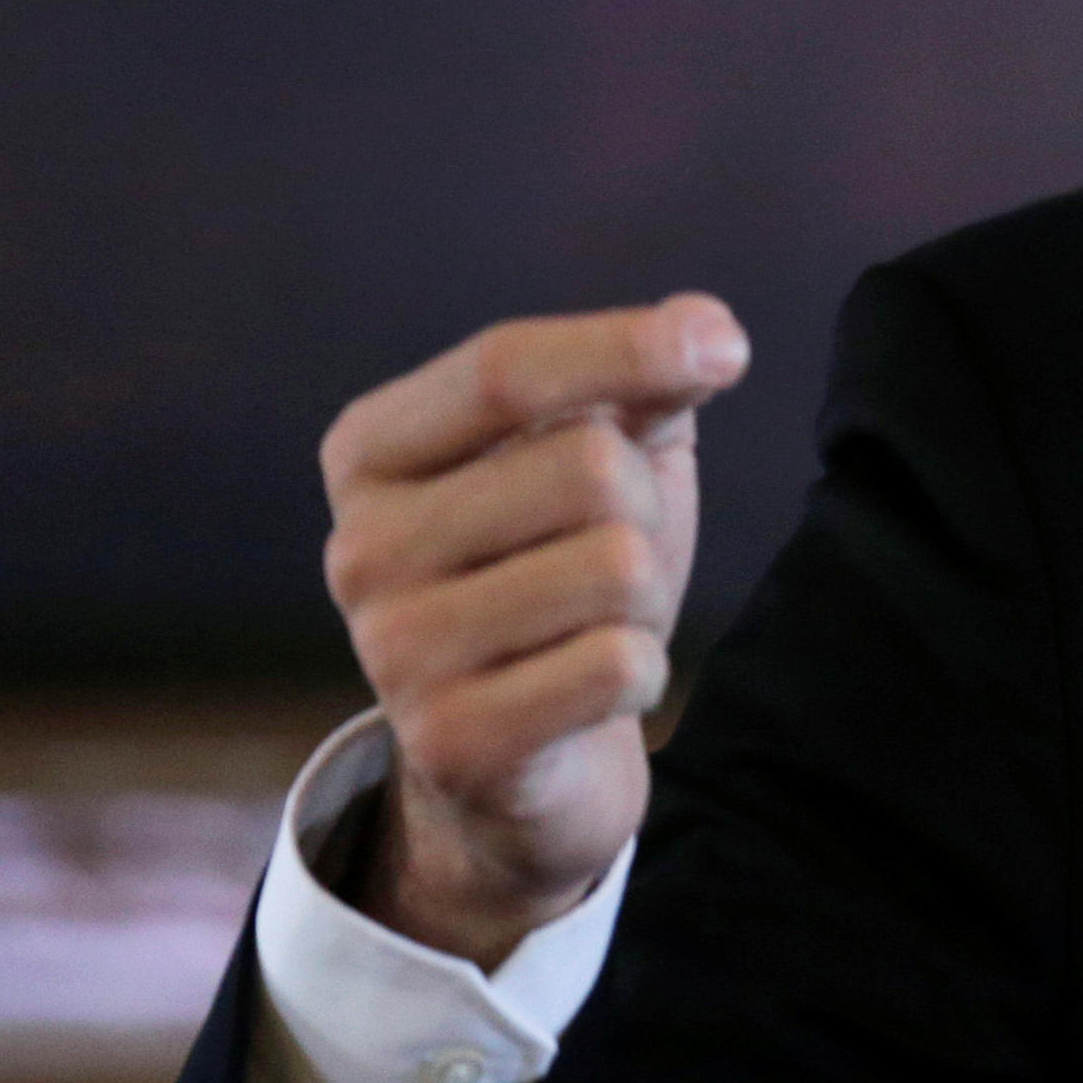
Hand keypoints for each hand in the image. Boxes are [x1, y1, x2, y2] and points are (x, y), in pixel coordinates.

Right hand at [316, 297, 747, 963]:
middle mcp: (357, 546)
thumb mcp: (604, 454)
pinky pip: (616, 666)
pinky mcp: (447, 742)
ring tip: (593, 626)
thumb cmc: (562, 571)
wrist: (532, 754)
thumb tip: (708, 328)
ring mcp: (391, 649)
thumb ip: (644, 380)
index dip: (627, 349)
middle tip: (607, 561)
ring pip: (617, 568)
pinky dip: (641, 673)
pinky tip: (590, 692)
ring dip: (645, 601)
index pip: (502, 368)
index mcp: (370, 451)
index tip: (726, 351)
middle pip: (588, 468)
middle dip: (645, 512)